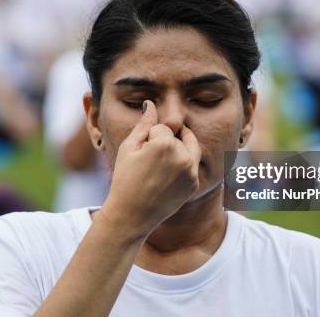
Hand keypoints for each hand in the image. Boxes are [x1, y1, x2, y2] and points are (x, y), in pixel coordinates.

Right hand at [99, 100, 200, 238]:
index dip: (149, 137)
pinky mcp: (195, 183)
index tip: (140, 153)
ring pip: (189, 147)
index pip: (162, 127)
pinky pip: (191, 164)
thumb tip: (151, 103)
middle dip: (166, 141)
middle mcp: (184, 156)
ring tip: (158, 165)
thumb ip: (144, 123)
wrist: (132, 215)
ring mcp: (192, 172)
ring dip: (177, 150)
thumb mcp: (129, 147)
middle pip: (178, 135)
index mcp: (166, 144)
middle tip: (149, 160)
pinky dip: (182, 166)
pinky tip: (164, 178)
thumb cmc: (125, 179)